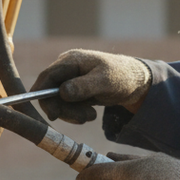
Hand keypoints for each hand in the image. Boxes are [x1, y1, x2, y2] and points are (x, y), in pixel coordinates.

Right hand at [31, 49, 150, 123]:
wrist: (135, 83)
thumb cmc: (122, 77)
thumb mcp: (104, 82)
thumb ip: (83, 87)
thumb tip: (62, 92)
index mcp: (71, 60)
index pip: (47, 76)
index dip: (43, 94)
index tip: (52, 115)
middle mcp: (67, 69)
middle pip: (50, 92)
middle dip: (64, 109)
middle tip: (83, 119)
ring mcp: (69, 80)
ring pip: (58, 102)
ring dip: (72, 113)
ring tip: (91, 115)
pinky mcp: (74, 91)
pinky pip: (66, 106)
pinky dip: (75, 113)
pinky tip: (91, 113)